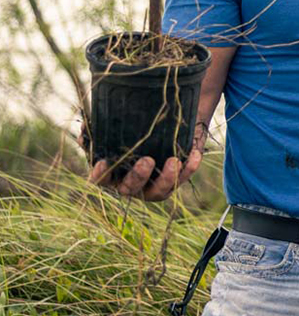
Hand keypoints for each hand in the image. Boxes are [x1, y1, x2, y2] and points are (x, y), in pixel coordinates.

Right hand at [85, 121, 205, 202]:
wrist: (167, 123)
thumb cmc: (134, 128)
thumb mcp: (116, 127)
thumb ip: (99, 130)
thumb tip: (85, 127)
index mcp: (112, 173)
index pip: (100, 180)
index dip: (100, 174)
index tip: (104, 161)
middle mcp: (131, 184)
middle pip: (129, 189)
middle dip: (138, 176)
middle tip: (147, 160)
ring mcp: (153, 186)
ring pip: (158, 192)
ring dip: (166, 178)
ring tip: (174, 160)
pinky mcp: (175, 181)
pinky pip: (183, 179)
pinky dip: (190, 168)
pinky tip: (195, 154)